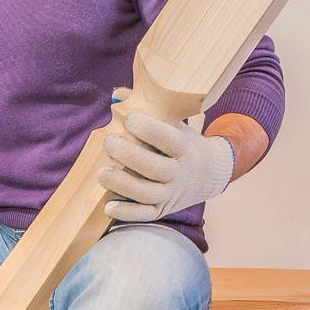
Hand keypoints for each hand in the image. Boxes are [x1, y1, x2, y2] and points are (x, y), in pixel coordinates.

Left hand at [99, 96, 234, 221]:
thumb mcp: (174, 123)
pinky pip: (144, 215)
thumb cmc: (182, 143)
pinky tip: (108, 206)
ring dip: (123, 185)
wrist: (208, 174)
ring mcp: (172, 195)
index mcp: (186, 149)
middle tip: (108, 143)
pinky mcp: (162, 210)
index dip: (150, 130)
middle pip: (156, 169)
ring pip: (148, 194)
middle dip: (130, 156)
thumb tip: (118, 95)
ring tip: (101, 173)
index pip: (170, 140)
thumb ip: (148, 108)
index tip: (129, 119)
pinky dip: (126, 213)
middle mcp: (181, 174)